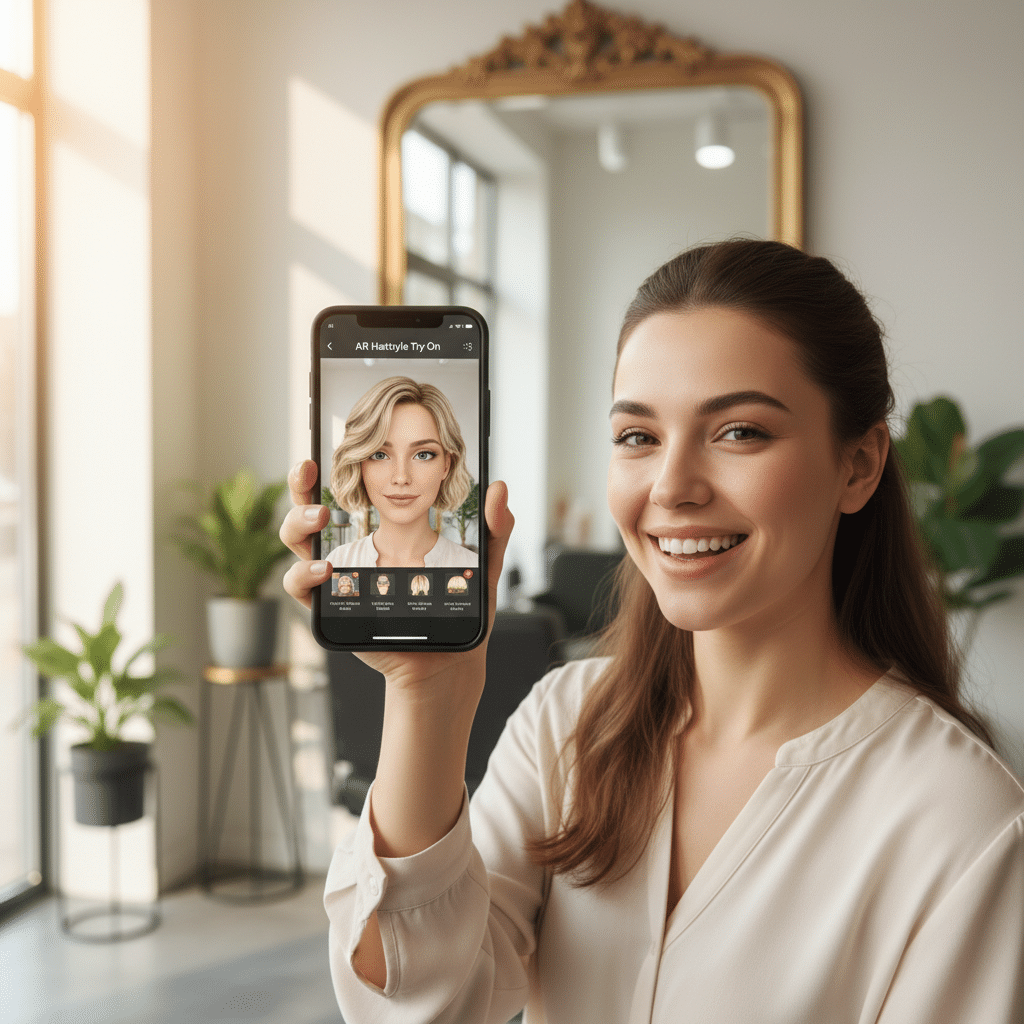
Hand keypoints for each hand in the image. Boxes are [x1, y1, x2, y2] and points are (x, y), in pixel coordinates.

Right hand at [280, 459, 514, 685]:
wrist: (449, 661)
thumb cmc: (458, 611)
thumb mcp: (481, 565)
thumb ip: (493, 528)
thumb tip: (500, 487)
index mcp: (380, 534)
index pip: (344, 494)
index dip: (326, 471)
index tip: (321, 448)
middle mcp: (351, 553)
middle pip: (307, 511)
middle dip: (299, 486)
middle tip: (309, 472)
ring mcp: (337, 580)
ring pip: (296, 544)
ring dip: (298, 525)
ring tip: (320, 518)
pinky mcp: (332, 610)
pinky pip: (300, 590)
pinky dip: (301, 575)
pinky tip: (323, 569)